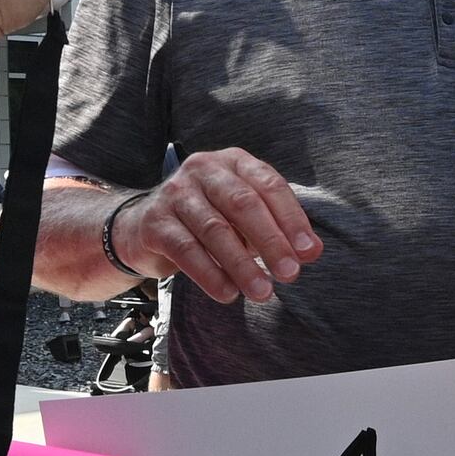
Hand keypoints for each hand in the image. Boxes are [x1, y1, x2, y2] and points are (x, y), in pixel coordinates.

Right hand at [113, 148, 320, 306]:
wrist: (143, 228)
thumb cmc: (206, 219)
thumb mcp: (243, 219)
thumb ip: (277, 230)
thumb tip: (311, 252)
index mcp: (233, 161)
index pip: (269, 185)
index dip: (292, 219)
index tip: (308, 252)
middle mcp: (203, 169)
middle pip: (243, 203)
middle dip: (271, 241)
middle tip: (291, 274)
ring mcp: (176, 193)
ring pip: (215, 229)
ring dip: (242, 265)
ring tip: (262, 292)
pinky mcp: (155, 222)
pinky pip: (186, 250)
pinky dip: (210, 275)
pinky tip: (228, 294)